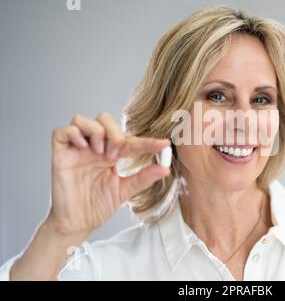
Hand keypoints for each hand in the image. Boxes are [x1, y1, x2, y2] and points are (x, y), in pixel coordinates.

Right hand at [47, 112, 169, 239]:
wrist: (78, 224)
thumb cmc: (98, 206)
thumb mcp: (125, 190)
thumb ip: (144, 178)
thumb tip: (165, 169)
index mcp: (111, 154)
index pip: (130, 140)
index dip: (148, 141)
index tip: (164, 145)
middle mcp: (94, 147)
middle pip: (104, 118)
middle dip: (115, 132)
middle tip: (116, 154)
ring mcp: (76, 150)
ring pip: (82, 119)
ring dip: (95, 131)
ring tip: (100, 153)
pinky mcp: (60, 154)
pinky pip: (62, 131)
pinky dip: (74, 134)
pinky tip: (83, 148)